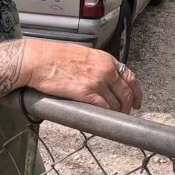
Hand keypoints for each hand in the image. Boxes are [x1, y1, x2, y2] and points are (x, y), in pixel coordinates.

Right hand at [24, 40, 142, 113]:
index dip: (136, 93)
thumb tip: (102, 79)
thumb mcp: (82, 54)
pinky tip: (102, 119)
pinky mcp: (86, 94)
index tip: (137, 102)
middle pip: (126, 93)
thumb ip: (96, 65)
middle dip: (128, 107)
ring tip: (111, 119)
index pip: (130, 77)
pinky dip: (106, 116)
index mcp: (105, 59)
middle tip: (125, 115)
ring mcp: (97, 82)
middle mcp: (105, 69)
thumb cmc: (53, 56)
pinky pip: (104, 109)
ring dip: (116, 113)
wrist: (37, 60)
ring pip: (116, 103)